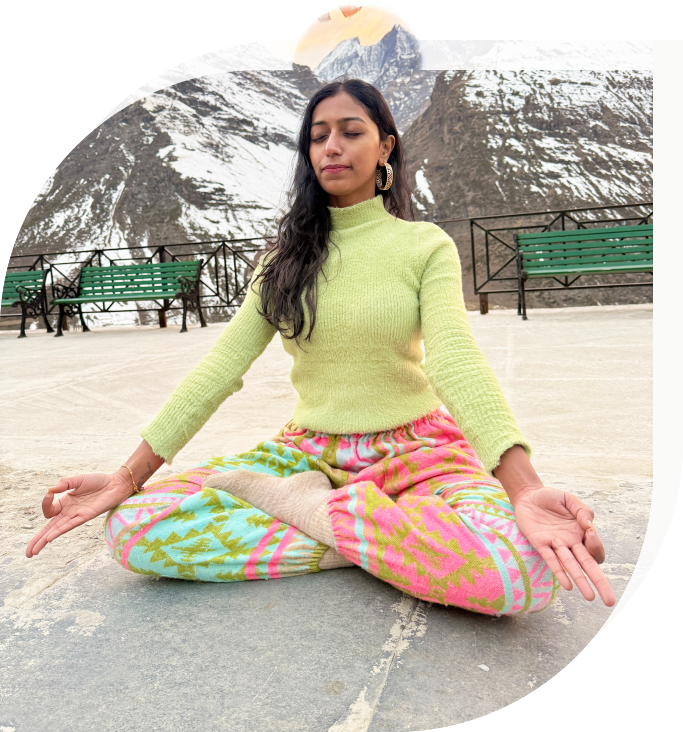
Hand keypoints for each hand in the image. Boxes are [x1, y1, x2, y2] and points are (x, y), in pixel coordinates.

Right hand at [25, 470, 132, 557]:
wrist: (116, 483)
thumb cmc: (98, 481)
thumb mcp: (78, 479)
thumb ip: (65, 483)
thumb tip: (50, 490)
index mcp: (65, 502)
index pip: (49, 509)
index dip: (45, 503)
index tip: (50, 493)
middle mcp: (69, 512)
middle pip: (48, 528)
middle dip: (37, 540)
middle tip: (27, 553)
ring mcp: (76, 515)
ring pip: (56, 530)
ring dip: (44, 541)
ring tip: (33, 552)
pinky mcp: (86, 517)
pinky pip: (69, 525)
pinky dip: (58, 531)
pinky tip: (49, 538)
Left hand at [512, 486, 615, 606]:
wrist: (528, 495)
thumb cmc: (551, 498)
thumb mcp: (569, 499)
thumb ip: (582, 511)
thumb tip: (589, 526)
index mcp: (581, 533)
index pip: (595, 549)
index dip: (596, 545)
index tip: (589, 531)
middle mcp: (570, 543)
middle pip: (588, 565)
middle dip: (600, 582)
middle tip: (610, 601)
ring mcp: (555, 544)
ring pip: (571, 566)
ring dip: (581, 581)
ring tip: (590, 597)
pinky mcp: (539, 543)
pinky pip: (551, 560)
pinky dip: (559, 572)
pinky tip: (568, 585)